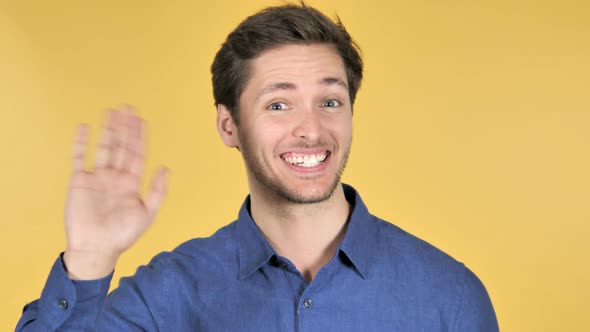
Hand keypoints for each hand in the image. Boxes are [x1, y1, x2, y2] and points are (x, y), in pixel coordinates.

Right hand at [63, 106, 167, 278]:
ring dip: (107, 130)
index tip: (141, 120)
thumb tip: (165, 168)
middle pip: (121, 146)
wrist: (96, 249)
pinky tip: (85, 128)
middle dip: (125, 127)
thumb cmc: (122, 235)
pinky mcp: (79, 182)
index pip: (137, 154)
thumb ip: (157, 191)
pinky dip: (81, 143)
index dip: (140, 137)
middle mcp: (115, 177)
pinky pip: (80, 158)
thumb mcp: (146, 214)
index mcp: (131, 183)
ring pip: (104, 148)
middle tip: (128, 107)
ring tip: (111, 112)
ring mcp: (97, 178)